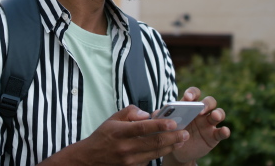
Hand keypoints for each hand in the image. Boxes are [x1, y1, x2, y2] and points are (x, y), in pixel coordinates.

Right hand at [41, 105, 188, 165]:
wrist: (90, 159)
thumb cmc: (103, 136)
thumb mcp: (112, 119)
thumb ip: (131, 112)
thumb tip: (147, 114)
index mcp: (119, 132)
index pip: (143, 128)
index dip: (159, 125)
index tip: (173, 122)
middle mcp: (125, 147)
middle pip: (154, 143)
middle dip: (173, 138)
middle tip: (185, 133)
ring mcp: (129, 161)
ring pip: (155, 154)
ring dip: (170, 147)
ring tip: (181, 140)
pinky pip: (149, 160)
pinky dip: (159, 154)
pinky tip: (168, 147)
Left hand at [165, 87, 230, 164]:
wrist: (177, 151)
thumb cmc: (171, 132)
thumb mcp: (165, 125)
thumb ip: (159, 117)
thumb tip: (154, 114)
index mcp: (189, 106)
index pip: (194, 94)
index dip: (192, 93)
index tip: (188, 97)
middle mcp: (201, 112)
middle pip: (209, 101)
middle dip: (206, 103)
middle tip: (200, 109)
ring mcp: (209, 123)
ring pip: (219, 113)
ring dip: (218, 113)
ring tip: (213, 116)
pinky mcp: (214, 136)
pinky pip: (222, 132)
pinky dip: (225, 130)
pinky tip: (223, 131)